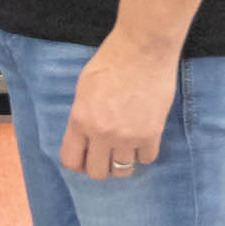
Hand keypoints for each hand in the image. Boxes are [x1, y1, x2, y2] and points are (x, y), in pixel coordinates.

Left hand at [59, 37, 173, 178]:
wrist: (142, 53)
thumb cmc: (109, 63)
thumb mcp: (83, 89)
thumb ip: (82, 115)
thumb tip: (85, 134)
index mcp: (80, 121)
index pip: (71, 160)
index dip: (77, 164)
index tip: (84, 159)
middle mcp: (102, 134)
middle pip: (98, 172)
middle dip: (99, 167)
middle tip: (105, 156)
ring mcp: (128, 137)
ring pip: (123, 170)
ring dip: (122, 163)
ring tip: (123, 150)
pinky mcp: (152, 134)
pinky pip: (147, 159)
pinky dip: (143, 153)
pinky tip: (141, 141)